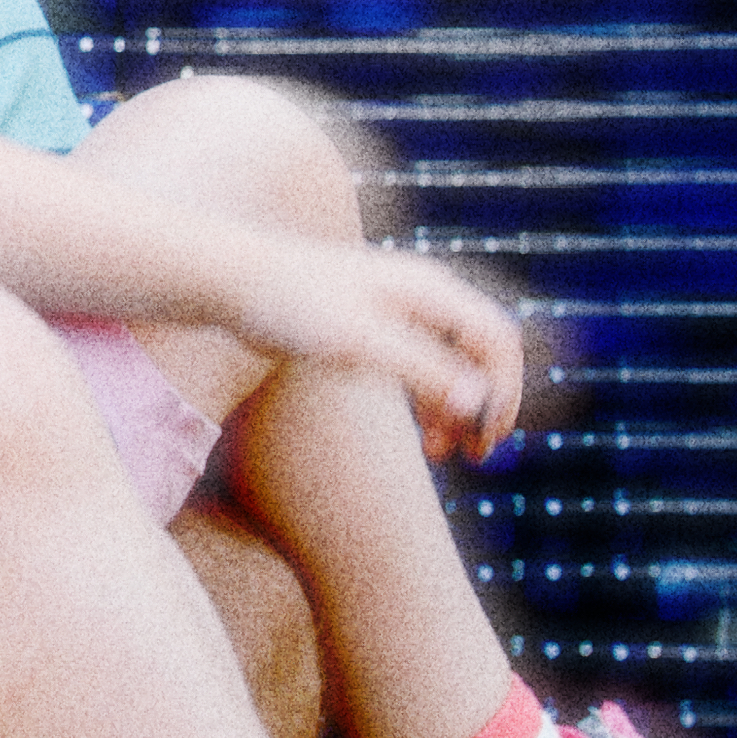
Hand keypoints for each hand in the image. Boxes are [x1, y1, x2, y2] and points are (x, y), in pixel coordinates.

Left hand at [230, 238, 522, 463]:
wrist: (232, 282)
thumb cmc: (293, 305)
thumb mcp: (359, 341)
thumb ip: (422, 370)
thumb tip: (477, 403)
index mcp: (429, 290)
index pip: (496, 339)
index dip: (503, 390)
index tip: (484, 437)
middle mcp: (422, 295)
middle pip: (483, 353)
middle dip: (487, 403)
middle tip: (477, 455)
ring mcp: (398, 311)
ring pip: (454, 365)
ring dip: (457, 408)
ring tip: (440, 454)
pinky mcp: (371, 328)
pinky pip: (424, 367)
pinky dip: (431, 401)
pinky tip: (423, 436)